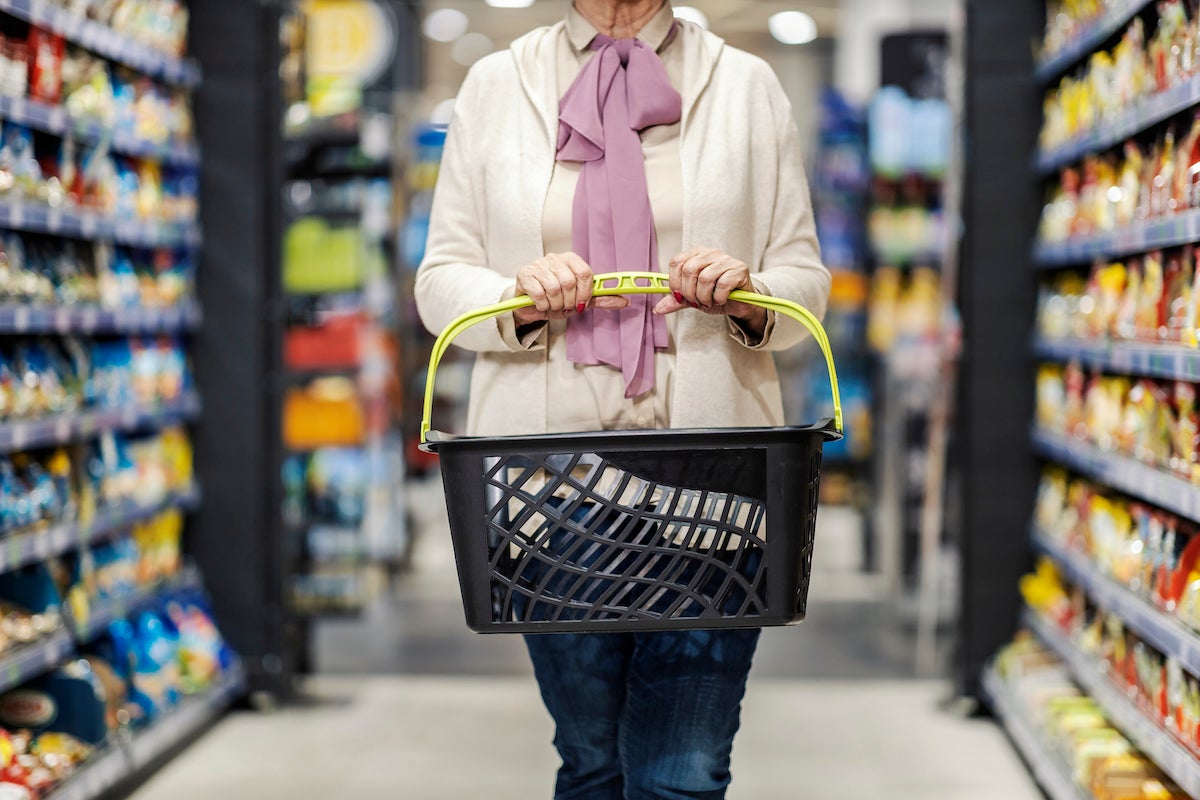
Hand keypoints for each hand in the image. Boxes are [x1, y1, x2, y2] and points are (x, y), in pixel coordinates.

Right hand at [513, 253, 629, 324]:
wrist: (530, 305)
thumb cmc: (556, 299)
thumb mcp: (580, 299)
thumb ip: (600, 299)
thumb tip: (624, 301)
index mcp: (571, 259)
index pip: (585, 272)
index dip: (585, 292)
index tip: (582, 303)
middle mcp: (555, 258)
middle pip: (569, 282)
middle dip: (569, 302)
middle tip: (565, 306)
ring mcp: (538, 265)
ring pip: (554, 289)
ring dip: (555, 304)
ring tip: (552, 305)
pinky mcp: (524, 274)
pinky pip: (539, 293)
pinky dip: (542, 305)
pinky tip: (541, 304)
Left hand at [653, 247, 766, 331]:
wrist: (740, 303)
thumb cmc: (716, 295)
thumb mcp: (693, 298)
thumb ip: (677, 300)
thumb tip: (658, 308)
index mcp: (696, 254)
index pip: (676, 262)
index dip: (674, 282)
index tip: (678, 296)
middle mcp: (711, 253)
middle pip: (689, 270)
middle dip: (689, 292)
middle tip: (695, 302)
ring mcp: (726, 260)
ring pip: (705, 278)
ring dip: (703, 297)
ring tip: (708, 302)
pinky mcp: (739, 269)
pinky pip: (722, 284)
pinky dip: (718, 297)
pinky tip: (720, 300)